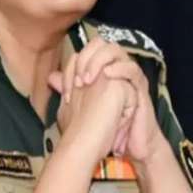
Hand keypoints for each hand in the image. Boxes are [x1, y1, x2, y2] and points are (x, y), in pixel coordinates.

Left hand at [48, 37, 163, 163]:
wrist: (130, 147)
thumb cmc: (109, 128)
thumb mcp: (85, 107)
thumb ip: (71, 90)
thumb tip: (52, 78)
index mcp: (103, 71)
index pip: (86, 51)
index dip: (72, 64)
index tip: (64, 87)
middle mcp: (116, 69)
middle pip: (101, 45)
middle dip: (86, 57)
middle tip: (77, 79)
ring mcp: (129, 76)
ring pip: (116, 51)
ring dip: (99, 61)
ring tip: (88, 78)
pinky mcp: (140, 87)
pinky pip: (132, 69)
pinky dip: (120, 68)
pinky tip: (108, 74)